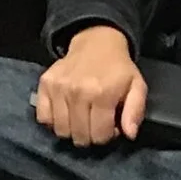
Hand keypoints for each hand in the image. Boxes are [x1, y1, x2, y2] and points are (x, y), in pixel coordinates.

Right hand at [34, 26, 145, 146]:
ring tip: (81, 119)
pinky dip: (53, 122)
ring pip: (61, 131)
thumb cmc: (118, 69)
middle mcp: (78, 92)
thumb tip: (130, 134)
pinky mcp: (45, 84)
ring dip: (72, 131)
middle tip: (95, 123)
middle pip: (80, 136)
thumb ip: (135, 111)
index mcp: (103, 94)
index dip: (107, 136)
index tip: (109, 125)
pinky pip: (43, 118)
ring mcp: (59, 88)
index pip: (99, 136)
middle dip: (90, 136)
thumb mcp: (137, 87)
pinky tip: (65, 114)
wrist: (96, 43)